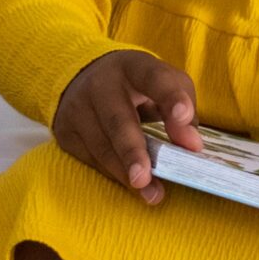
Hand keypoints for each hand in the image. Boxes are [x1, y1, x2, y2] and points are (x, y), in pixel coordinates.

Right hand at [54, 50, 200, 203]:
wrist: (84, 77)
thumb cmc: (138, 86)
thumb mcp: (163, 84)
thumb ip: (183, 111)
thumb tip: (192, 146)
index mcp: (133, 66)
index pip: (154, 78)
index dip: (170, 97)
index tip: (184, 117)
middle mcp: (101, 84)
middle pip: (117, 119)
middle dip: (132, 149)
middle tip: (145, 176)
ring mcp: (78, 108)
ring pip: (101, 145)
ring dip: (125, 173)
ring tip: (150, 193)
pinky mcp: (66, 132)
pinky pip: (91, 158)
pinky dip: (113, 174)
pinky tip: (131, 185)